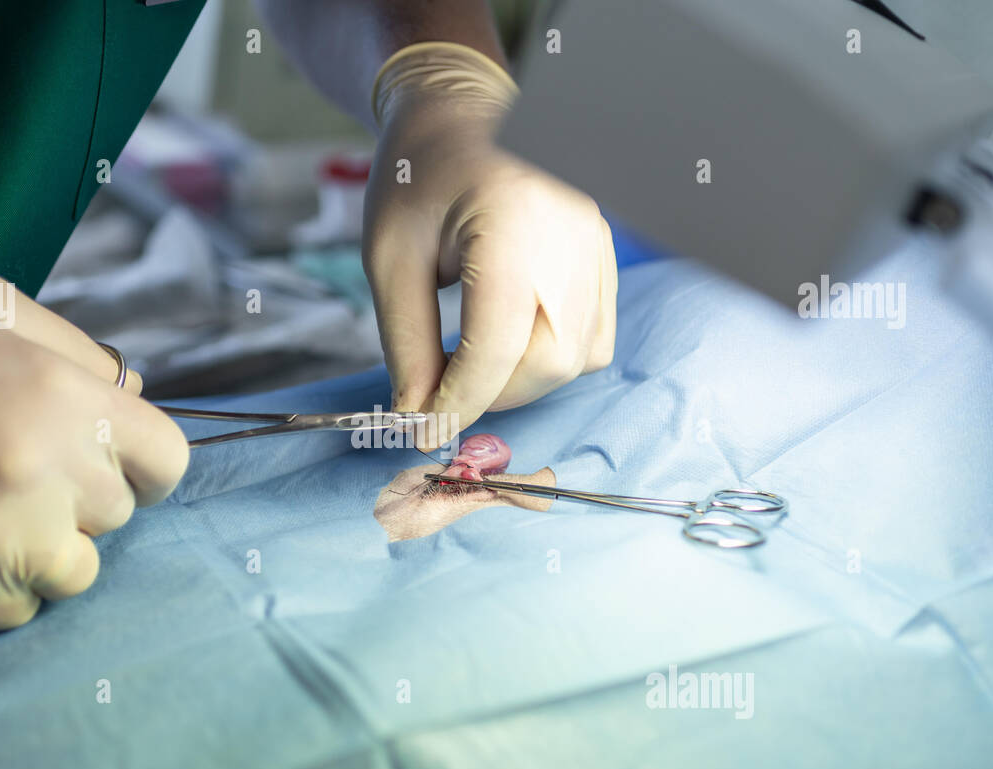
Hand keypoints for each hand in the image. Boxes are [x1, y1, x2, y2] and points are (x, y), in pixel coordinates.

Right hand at [0, 277, 188, 628]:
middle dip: (84, 495)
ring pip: (77, 572)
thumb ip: (77, 352)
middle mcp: (43, 477)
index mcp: (62, 400)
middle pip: (119, 515)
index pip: (167, 461)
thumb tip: (135, 396)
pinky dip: (1, 584)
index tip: (113, 460)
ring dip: (50, 547)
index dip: (143, 461)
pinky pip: (20, 610)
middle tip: (22, 468)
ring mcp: (0, 543)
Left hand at [362, 42, 617, 449]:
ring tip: (471, 364)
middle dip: (493, 394)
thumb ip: (406, 343)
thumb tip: (418, 416)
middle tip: (442, 391)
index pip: (497, 347)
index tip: (422, 430)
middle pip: (550, 361)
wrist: (459, 113)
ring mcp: (596, 245)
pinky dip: (553, 358)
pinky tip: (509, 343)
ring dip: (523, 381)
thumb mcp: (390, 258)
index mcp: (512, 227)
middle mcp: (570, 239)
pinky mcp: (603, 254)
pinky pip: (594, 336)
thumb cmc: (417, 176)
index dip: (458, 402)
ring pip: (579, 357)